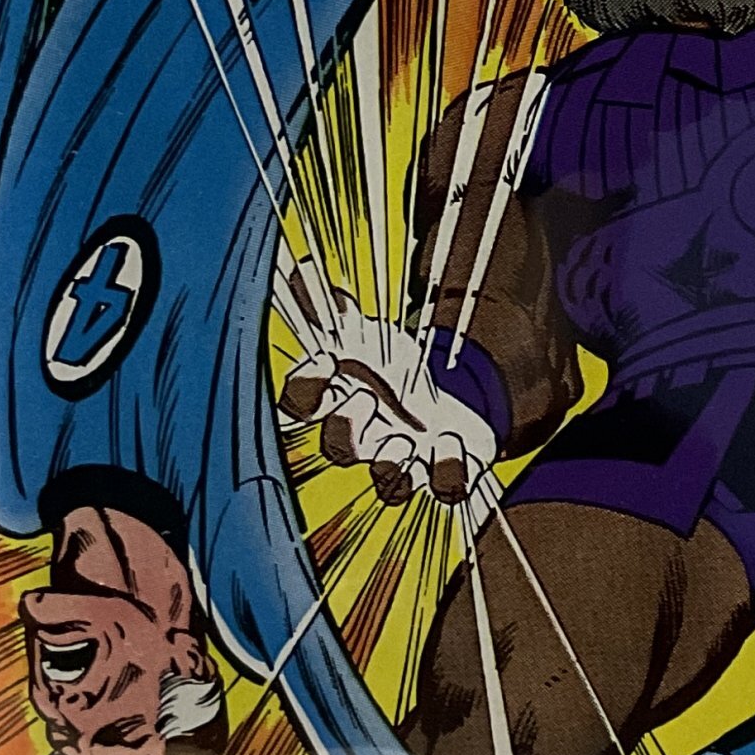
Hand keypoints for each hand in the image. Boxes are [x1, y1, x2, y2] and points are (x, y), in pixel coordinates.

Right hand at [279, 284, 496, 507]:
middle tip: (367, 397)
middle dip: (346, 429)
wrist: (445, 404)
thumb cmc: (390, 371)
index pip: (300, 405)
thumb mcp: (365, 334)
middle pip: (338, 449)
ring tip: (410, 439)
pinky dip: (450, 473)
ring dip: (393, 466)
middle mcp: (366, 438)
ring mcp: (406, 458)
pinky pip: (445, 488)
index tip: (325, 362)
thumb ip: (333, 308)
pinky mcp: (444, 469)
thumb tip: (300, 267)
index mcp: (339, 401)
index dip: (304, 389)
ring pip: (388, 485)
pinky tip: (453, 443)